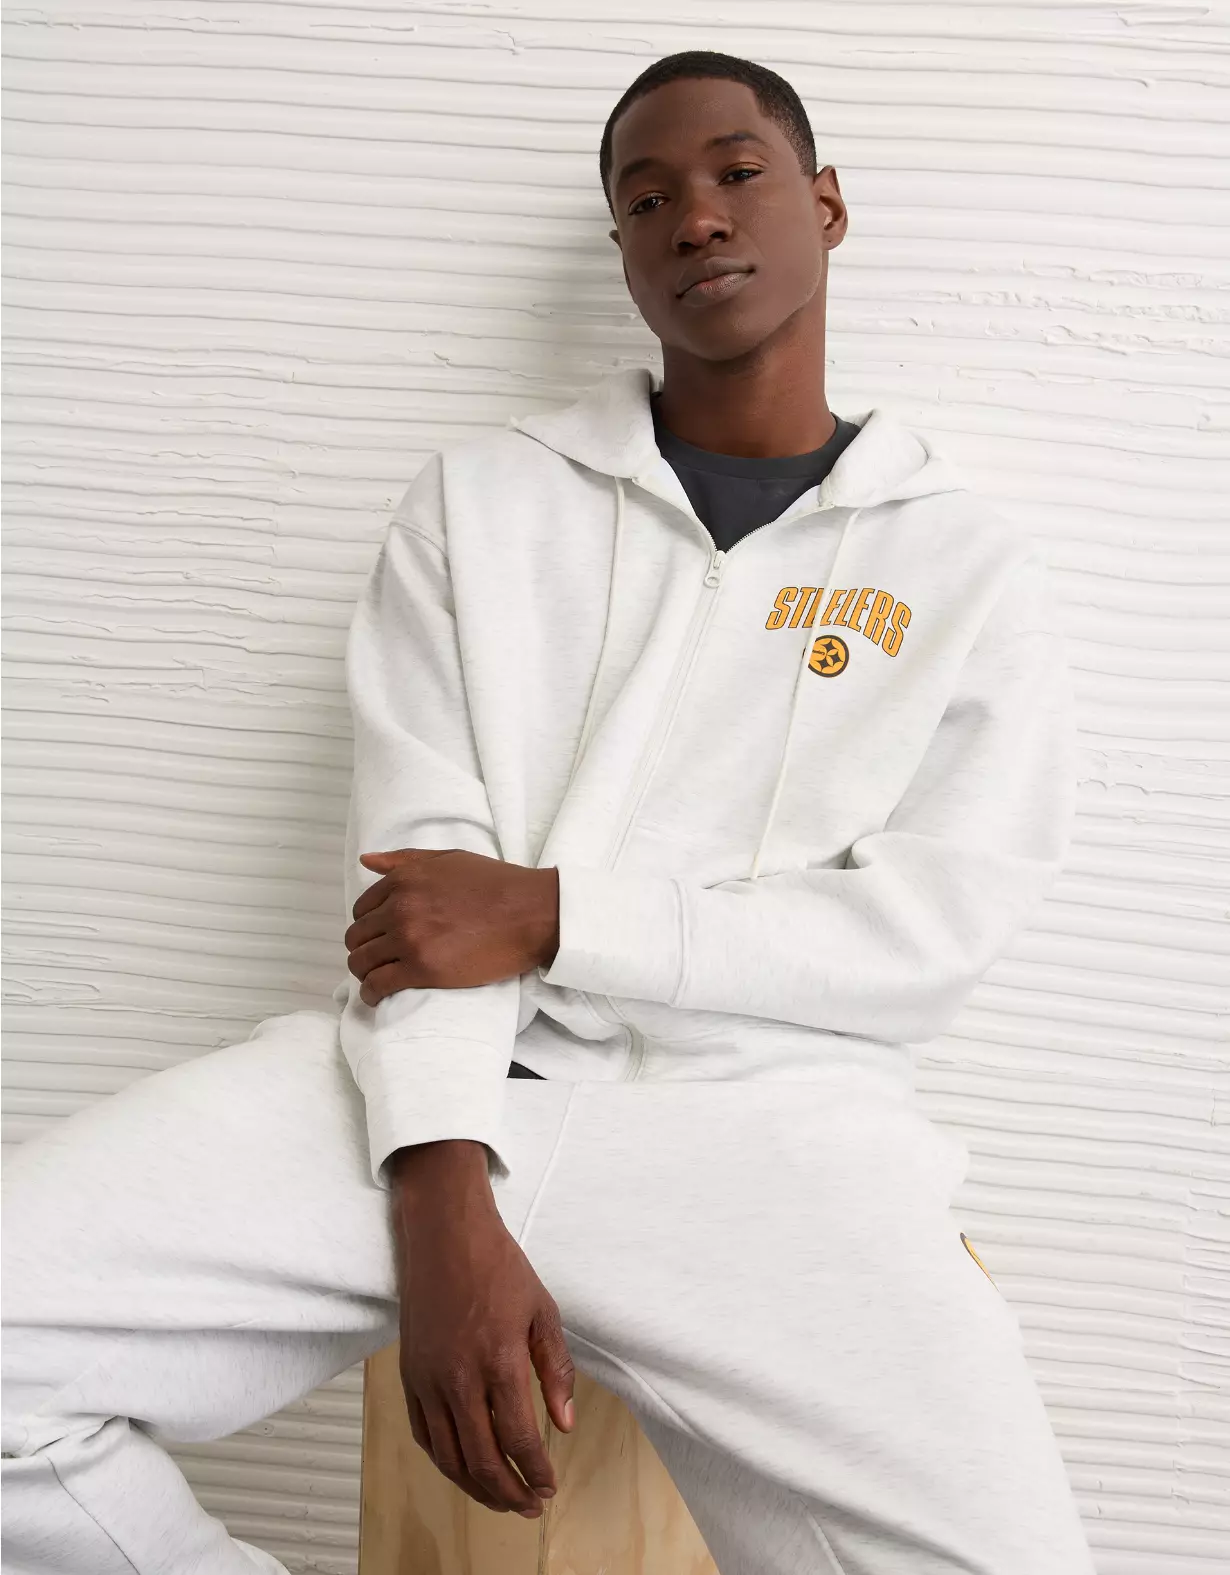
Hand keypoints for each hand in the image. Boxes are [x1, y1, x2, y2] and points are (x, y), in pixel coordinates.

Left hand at [345, 847, 558, 1005]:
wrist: (532, 913)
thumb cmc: (497, 884)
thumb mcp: (449, 859)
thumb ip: (405, 860)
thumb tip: (367, 860)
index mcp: (404, 879)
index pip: (362, 908)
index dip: (368, 925)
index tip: (379, 937)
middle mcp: (400, 907)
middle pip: (358, 937)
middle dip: (363, 949)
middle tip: (378, 960)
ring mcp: (409, 939)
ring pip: (362, 962)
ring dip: (364, 973)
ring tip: (376, 980)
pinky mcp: (422, 969)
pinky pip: (379, 985)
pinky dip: (372, 994)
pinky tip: (378, 997)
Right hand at [390, 1141, 576, 1515]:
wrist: (444, 1234)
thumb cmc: (497, 1265)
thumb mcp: (542, 1311)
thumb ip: (555, 1370)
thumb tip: (565, 1423)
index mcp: (499, 1360)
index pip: (519, 1438)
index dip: (535, 1471)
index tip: (549, 1485)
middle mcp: (459, 1378)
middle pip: (482, 1459)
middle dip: (509, 1492)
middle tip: (529, 1505)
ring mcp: (428, 1379)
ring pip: (449, 1456)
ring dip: (477, 1487)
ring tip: (501, 1498)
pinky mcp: (409, 1375)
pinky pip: (423, 1434)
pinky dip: (444, 1461)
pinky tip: (463, 1467)